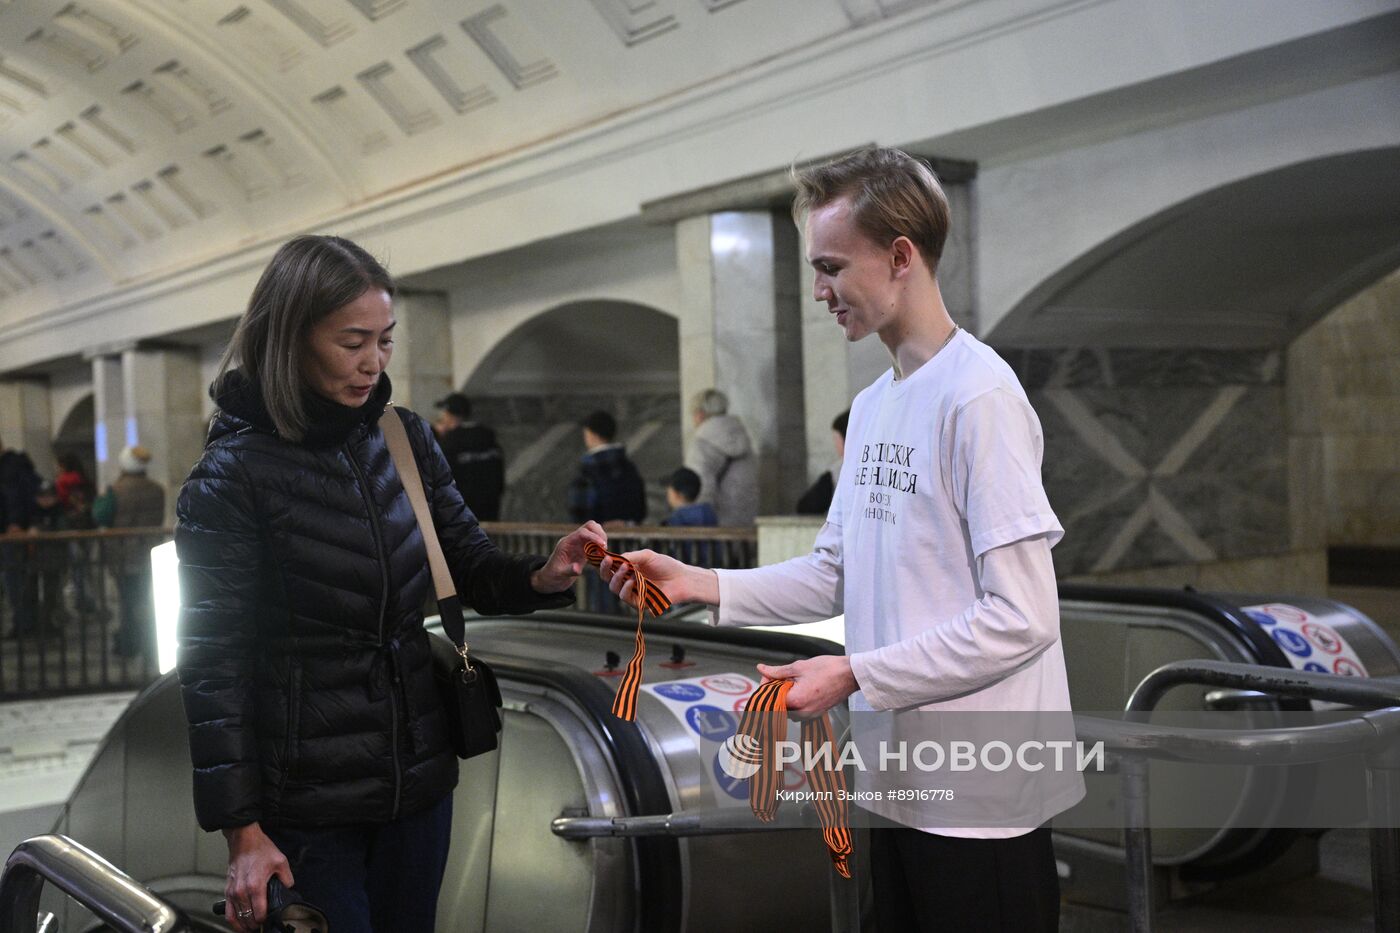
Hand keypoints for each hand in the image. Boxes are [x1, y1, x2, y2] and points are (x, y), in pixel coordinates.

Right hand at [222, 822, 293, 931]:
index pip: (260, 913)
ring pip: (237, 918)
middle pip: (248, 918)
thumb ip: (287, 878)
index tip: (270, 920)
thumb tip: (288, 888)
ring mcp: (232, 892)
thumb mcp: (280, 861)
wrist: (244, 839)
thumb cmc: (260, 849)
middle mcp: (242, 892)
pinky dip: (233, 920)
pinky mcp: (227, 890)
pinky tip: (240, 923)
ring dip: (245, 925)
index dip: (265, 920)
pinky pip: (228, 912)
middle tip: (263, 925)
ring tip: (253, 927)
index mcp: (255, 886)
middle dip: (256, 924)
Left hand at [531, 521, 606, 592]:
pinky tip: (603, 556)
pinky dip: (601, 546)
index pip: (582, 532)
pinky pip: (595, 542)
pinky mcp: (584, 550)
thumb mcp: (559, 574)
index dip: (594, 536)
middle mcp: (574, 540)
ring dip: (601, 538)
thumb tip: (577, 569)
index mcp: (567, 543)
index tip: (603, 545)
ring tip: (604, 552)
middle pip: (589, 526)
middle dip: (599, 534)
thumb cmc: (552, 576)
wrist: (551, 579)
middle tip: (605, 547)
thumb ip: (568, 571)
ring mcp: (579, 544)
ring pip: (593, 532)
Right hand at [599, 549, 717, 606]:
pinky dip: (626, 588)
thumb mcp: (647, 556)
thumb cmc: (667, 566)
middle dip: (606, 571)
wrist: (682, 579)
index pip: (610, 569)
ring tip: (626, 568)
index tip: (605, 557)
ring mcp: (633, 593)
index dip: (604, 564)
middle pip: (608, 580)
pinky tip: (632, 580)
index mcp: (629, 570)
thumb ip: (631, 556)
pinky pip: (625, 597)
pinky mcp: (639, 603)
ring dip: (617, 578)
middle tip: (609, 562)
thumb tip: (615, 559)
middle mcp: (628, 582)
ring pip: (614, 589)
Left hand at [756, 656, 857, 719]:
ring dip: (784, 697)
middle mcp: (802, 712)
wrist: (850, 675)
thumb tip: (763, 669)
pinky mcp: (816, 713)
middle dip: (774, 692)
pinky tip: (799, 688)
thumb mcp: (799, 667)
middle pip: (777, 707)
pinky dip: (794, 701)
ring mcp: (810, 715)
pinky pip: (798, 711)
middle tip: (777, 677)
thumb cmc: (829, 670)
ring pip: (787, 710)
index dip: (766, 687)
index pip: (770, 699)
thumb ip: (778, 671)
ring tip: (790, 682)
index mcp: (796, 701)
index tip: (768, 677)